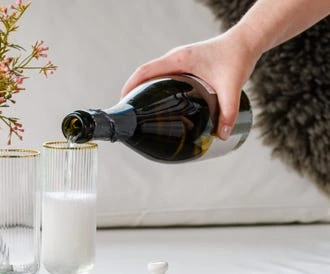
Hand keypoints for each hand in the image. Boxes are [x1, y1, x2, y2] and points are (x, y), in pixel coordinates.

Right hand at [120, 31, 257, 138]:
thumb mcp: (232, 87)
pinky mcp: (185, 65)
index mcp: (180, 60)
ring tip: (141, 111)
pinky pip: (163, 75)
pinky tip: (160, 103)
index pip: (145, 71)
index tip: (122, 102)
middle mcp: (176, 58)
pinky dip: (156, 87)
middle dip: (134, 92)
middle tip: (131, 113)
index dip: (130, 86)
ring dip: (144, 90)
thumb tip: (222, 135)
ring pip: (154, 75)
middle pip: (146, 74)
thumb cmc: (237, 57)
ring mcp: (180, 61)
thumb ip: (228, 112)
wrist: (247, 42)